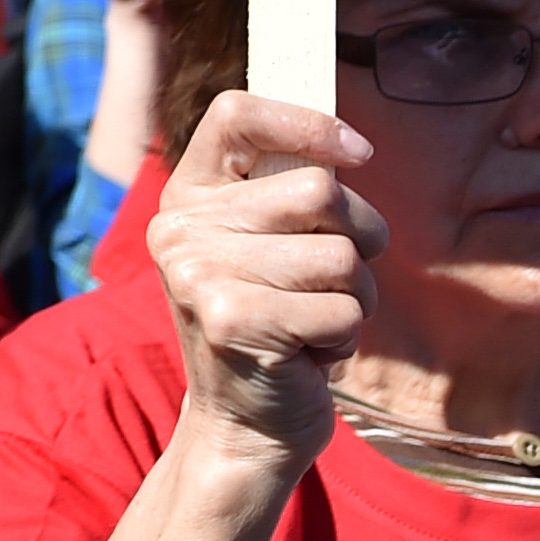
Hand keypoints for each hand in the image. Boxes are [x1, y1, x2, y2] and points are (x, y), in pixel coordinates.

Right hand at [141, 91, 383, 479]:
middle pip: (319, 190)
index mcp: (186, 196)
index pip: (235, 114)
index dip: (305, 122)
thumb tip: (348, 148)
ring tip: (314, 323)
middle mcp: (180, 228)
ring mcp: (199, 274)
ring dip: (354, 299)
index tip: (357, 152)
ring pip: (342, 256)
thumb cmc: (275, 325)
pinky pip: (342, 310)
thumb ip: (287, 194)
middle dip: (359, 237)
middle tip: (333, 281)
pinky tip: (307, 354)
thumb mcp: (266, 246)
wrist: (245, 426)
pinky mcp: (232, 322)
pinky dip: (344, 339)